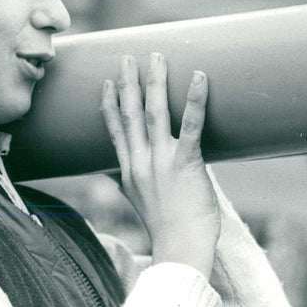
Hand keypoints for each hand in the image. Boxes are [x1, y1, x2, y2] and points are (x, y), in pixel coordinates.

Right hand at [100, 53, 220, 279]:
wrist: (181, 249)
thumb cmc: (168, 228)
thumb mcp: (139, 203)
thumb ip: (128, 183)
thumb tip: (113, 174)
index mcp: (129, 171)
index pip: (115, 130)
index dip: (110, 104)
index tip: (107, 82)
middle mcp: (140, 162)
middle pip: (130, 114)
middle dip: (128, 83)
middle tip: (129, 56)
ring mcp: (161, 161)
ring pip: (154, 112)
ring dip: (154, 82)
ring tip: (156, 57)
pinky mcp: (186, 163)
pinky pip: (190, 124)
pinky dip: (194, 99)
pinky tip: (199, 77)